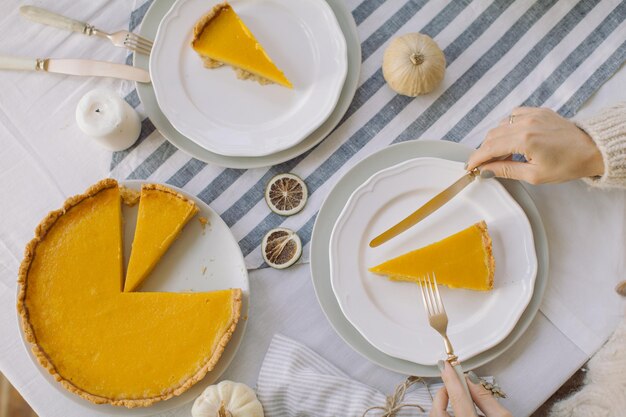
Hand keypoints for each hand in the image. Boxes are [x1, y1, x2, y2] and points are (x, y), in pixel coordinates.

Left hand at [430, 361, 511, 416]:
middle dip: (443, 394)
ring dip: (443, 407)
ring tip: (457, 401)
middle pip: (439, 411)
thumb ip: (486, 399)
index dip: (451, 379)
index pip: (458, 398)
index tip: (446, 365)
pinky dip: (448, 416)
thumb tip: (472, 380)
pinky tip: (458, 413)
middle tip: (451, 384)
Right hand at [466, 107, 604, 183]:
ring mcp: (533, 114)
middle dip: (484, 151)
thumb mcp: (534, 175)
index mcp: (525, 140)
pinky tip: (513, 139)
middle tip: (484, 165)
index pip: (490, 148)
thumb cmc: (568, 164)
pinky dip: (507, 127)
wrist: (591, 149)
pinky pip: (513, 115)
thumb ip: (506, 170)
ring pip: (500, 125)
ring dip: (495, 140)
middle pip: (492, 136)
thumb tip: (486, 170)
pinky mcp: (538, 111)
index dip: (476, 159)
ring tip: (501, 155)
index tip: (469, 167)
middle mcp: (526, 123)